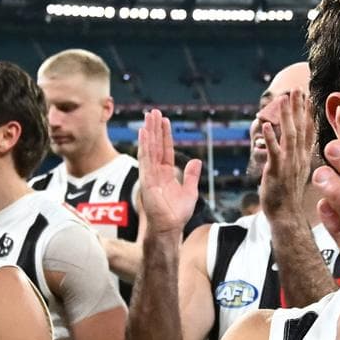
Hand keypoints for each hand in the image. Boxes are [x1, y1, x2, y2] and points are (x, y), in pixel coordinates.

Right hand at [137, 109, 200, 236]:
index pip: (165, 149)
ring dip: (149, 132)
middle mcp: (156, 171)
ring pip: (149, 148)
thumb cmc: (177, 214)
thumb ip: (191, 176)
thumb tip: (196, 161)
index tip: (164, 120)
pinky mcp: (146, 179)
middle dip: (154, 128)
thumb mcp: (190, 191)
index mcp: (166, 173)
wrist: (170, 227)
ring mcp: (150, 174)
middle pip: (155, 145)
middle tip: (153, 111)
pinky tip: (144, 133)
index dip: (165, 135)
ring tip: (149, 116)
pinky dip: (144, 145)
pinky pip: (145, 159)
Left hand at [259, 88, 314, 219]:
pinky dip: (270, 138)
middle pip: (300, 128)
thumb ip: (295, 158)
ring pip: (289, 135)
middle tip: (296, 89)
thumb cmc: (288, 196)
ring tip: (283, 99)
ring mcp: (289, 164)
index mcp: (304, 158)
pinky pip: (274, 152)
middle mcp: (299, 158)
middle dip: (298, 108)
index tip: (310, 98)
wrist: (286, 215)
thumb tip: (294, 148)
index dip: (309, 114)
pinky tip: (266, 125)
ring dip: (286, 116)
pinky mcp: (276, 171)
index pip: (308, 131)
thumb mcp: (295, 173)